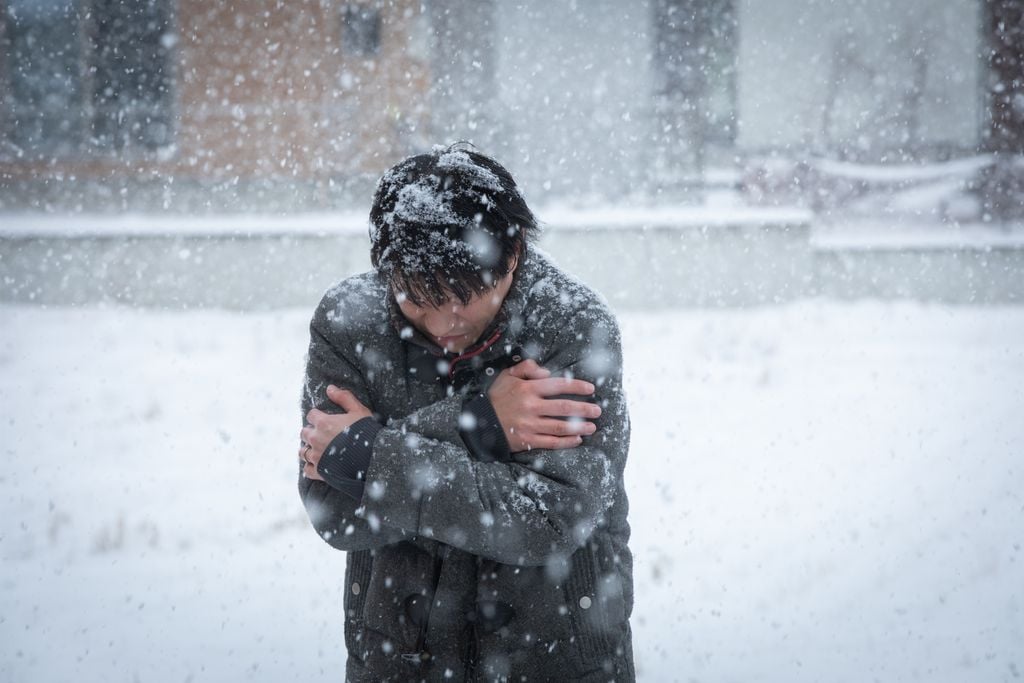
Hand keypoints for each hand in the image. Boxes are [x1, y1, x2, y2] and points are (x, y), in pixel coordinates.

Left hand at [298, 385, 372, 479]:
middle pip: (304, 432)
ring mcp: (317, 456)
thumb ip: (344, 398)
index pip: (311, 415)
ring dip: (308, 449)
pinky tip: (317, 464)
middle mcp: (316, 439)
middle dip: (311, 432)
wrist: (372, 457)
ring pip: (303, 452)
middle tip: (322, 434)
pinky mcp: (320, 471)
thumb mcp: (358, 410)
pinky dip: (310, 467)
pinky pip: (307, 470)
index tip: (324, 419)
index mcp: (324, 423)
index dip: (318, 416)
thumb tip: (330, 388)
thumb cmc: (367, 432)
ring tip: (317, 449)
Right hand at [487, 359, 601, 452]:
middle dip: (584, 409)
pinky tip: (577, 440)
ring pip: (560, 427)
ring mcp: (529, 425)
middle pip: (564, 407)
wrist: (480, 422)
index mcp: (527, 389)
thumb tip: (547, 372)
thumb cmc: (496, 397)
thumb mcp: (507, 376)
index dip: (577, 387)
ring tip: (592, 427)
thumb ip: (527, 368)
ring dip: (580, 427)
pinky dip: (566, 442)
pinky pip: (551, 442)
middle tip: (597, 410)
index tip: (590, 389)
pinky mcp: (527, 440)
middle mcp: (530, 406)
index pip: (558, 385)